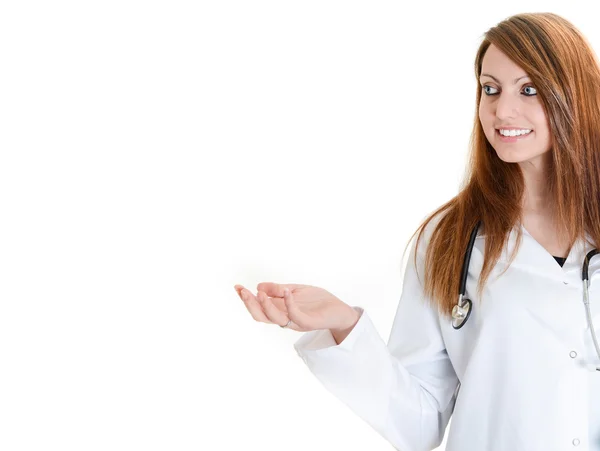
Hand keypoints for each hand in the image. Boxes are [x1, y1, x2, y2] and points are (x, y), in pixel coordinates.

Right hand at [234, 282, 358, 332]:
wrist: (341, 311)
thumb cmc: (318, 301)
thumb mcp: (295, 290)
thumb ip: (278, 289)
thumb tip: (258, 286)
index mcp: (281, 311)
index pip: (259, 308)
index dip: (246, 299)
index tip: (236, 287)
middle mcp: (286, 318)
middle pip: (261, 316)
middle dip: (249, 304)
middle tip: (242, 291)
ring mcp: (296, 321)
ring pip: (275, 319)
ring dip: (265, 306)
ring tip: (259, 293)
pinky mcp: (309, 322)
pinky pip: (296, 316)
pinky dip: (289, 304)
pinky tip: (286, 292)